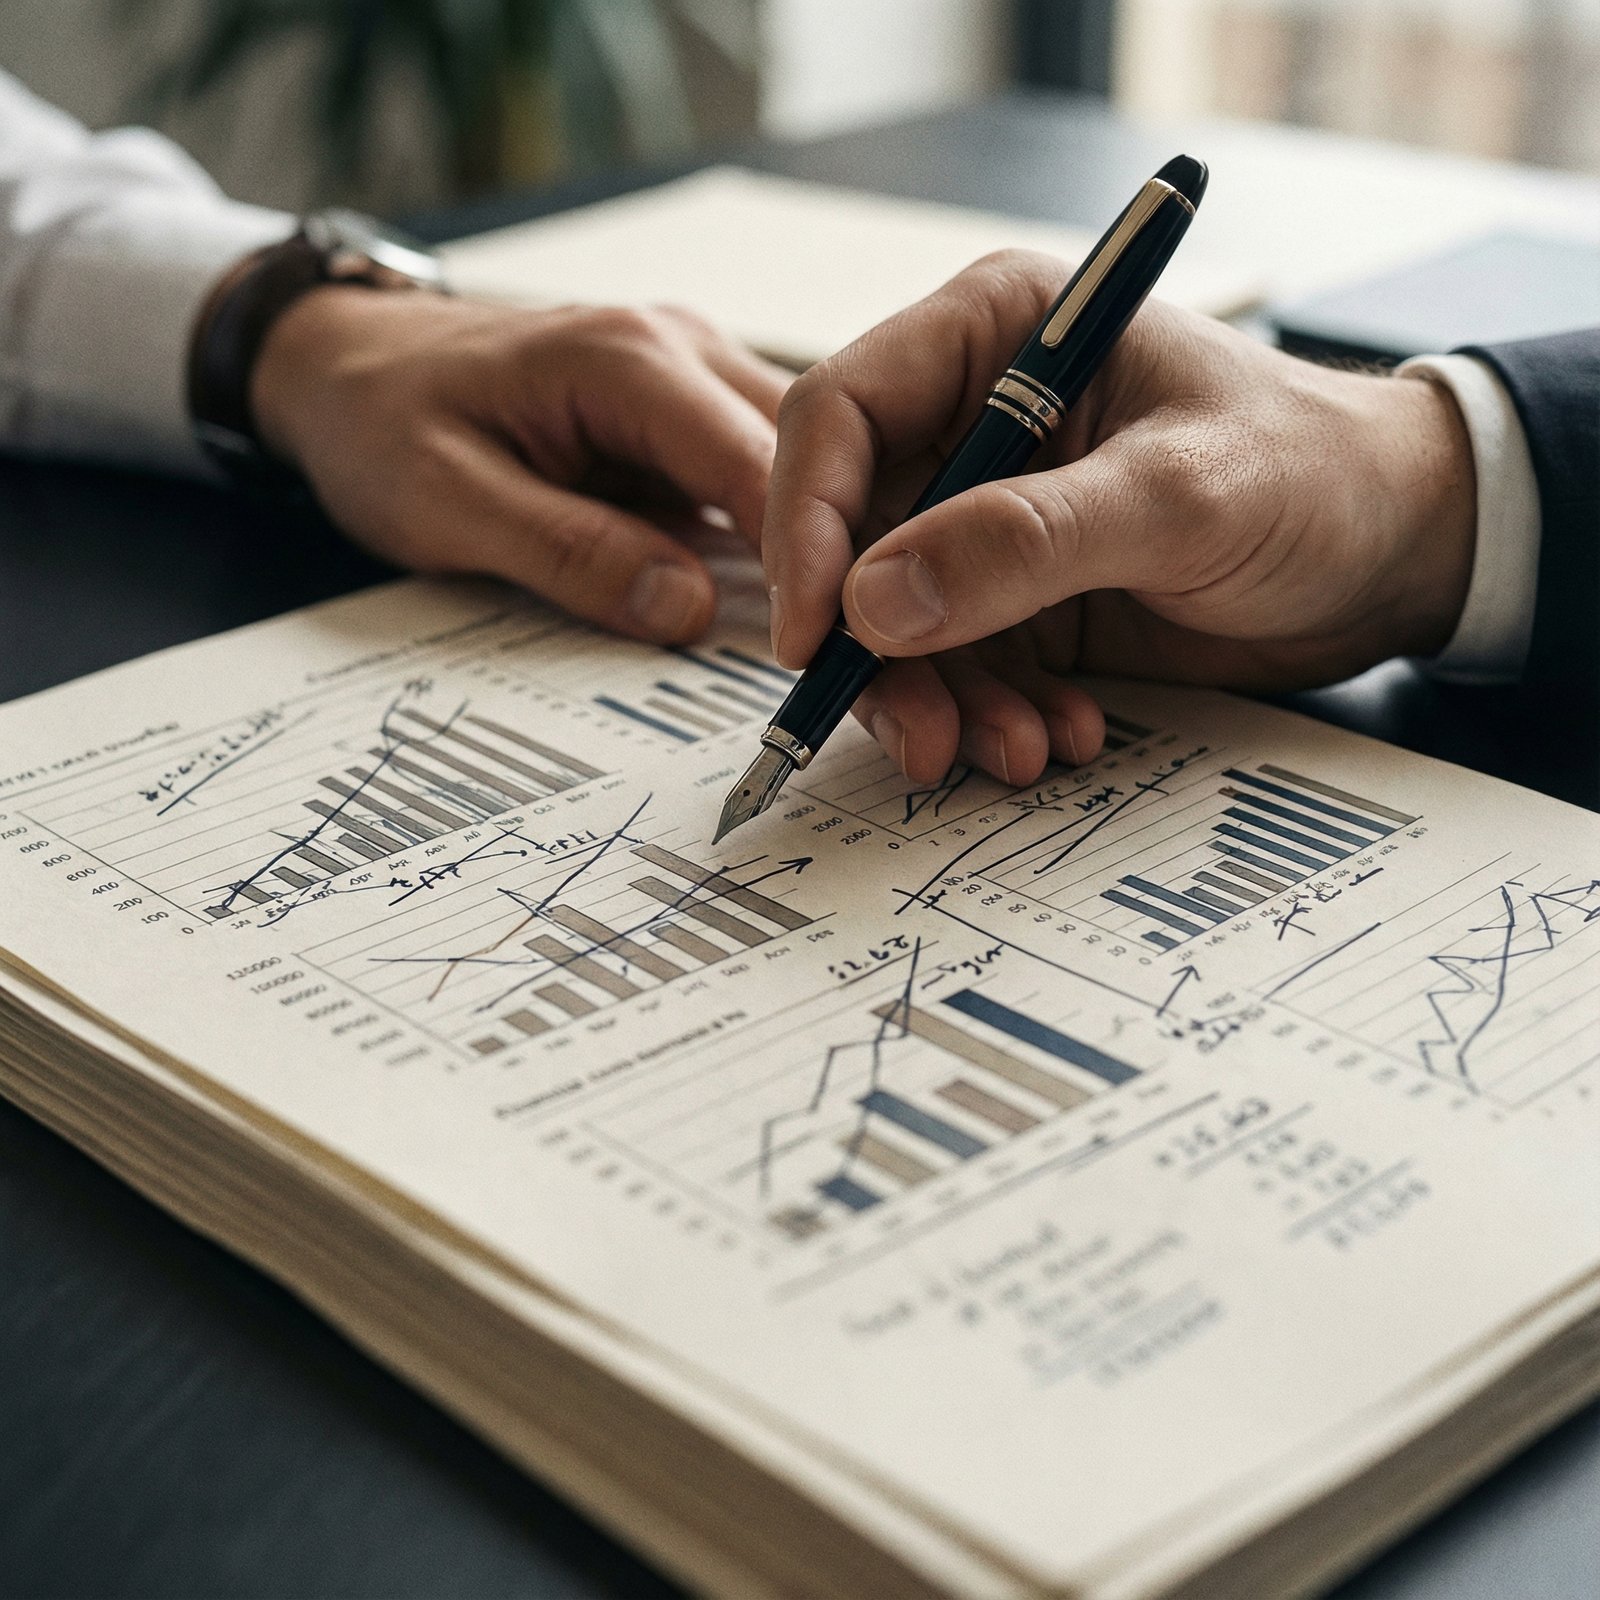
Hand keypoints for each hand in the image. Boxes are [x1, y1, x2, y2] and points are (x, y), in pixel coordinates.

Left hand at [250, 287, 789, 641]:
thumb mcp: (449, 503)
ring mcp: (688, 373)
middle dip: (831, 555)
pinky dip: (776, 534)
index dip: (803, 560)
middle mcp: (678, 349)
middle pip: (803, 459)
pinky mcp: (682, 412)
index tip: (821, 645)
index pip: (758, 465)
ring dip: (813, 545)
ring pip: (796, 466)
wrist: (341, 363)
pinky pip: (755, 474)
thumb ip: (570, 553)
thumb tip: (687, 610)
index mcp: (627, 360)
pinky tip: (787, 594)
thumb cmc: (379, 422)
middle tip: (843, 652)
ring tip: (829, 630)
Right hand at [762, 251, 1475, 785]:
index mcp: (993, 337)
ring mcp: (989, 519)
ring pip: (896, 622)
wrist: (1396, 551)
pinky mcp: (1016, 598)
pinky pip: (956, 668)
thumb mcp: (1175, 498)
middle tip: (922, 735)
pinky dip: (988, 717)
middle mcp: (971, 424)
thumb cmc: (1312, 473)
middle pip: (853, 538)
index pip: (839, 416)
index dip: (804, 523)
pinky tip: (1058, 737)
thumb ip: (1023, 542)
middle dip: (879, 649)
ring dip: (940, 701)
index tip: (816, 630)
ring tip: (1015, 752)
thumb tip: (870, 603)